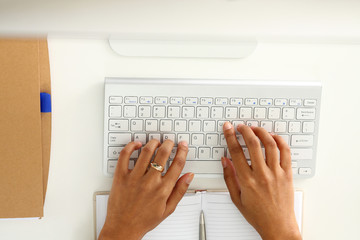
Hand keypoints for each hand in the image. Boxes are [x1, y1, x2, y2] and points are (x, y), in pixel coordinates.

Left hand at [98, 139, 193, 239]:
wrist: (123, 228)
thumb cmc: (144, 220)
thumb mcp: (168, 209)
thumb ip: (180, 191)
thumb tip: (189, 176)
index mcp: (163, 190)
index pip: (177, 164)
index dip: (182, 151)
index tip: (182, 145)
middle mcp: (149, 182)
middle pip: (163, 154)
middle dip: (168, 144)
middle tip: (169, 141)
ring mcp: (134, 178)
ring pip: (146, 152)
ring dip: (153, 143)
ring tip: (155, 142)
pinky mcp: (121, 177)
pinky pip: (125, 156)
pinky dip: (131, 146)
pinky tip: (136, 144)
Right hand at [222, 122, 301, 239]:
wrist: (278, 227)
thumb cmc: (258, 215)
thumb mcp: (236, 198)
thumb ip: (229, 178)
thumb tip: (224, 161)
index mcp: (247, 181)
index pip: (236, 152)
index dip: (230, 136)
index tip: (228, 128)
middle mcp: (262, 175)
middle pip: (253, 144)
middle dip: (245, 130)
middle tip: (241, 126)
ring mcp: (276, 174)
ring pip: (270, 145)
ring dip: (261, 132)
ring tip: (255, 129)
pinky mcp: (287, 174)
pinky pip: (286, 152)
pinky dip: (279, 141)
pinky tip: (273, 138)